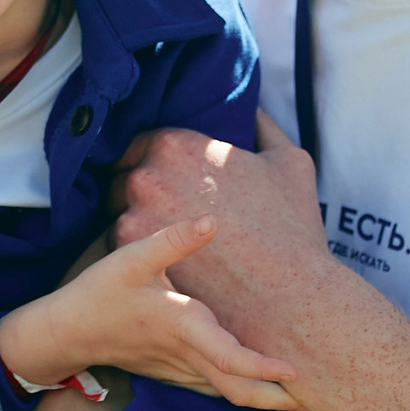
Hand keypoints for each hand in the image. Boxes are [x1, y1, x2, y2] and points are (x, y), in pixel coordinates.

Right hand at [0, 219, 299, 409]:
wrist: (67, 333)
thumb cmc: (99, 294)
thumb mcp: (131, 258)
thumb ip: (173, 239)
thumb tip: (212, 220)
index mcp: (182, 327)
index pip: (230, 359)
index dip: (265, 368)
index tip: (297, 368)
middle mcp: (188, 355)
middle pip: (241, 392)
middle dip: (281, 399)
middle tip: (320, 397)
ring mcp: (182, 370)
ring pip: (232, 395)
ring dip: (267, 398)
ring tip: (306, 392)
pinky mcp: (176, 373)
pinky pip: (218, 389)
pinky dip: (245, 390)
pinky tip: (265, 383)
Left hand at [110, 114, 352, 355]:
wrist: (285, 298)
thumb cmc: (291, 228)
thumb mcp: (289, 162)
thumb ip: (265, 129)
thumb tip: (255, 112)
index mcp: (176, 146)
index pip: (141, 141)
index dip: (151, 157)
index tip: (166, 172)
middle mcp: (146, 176)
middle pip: (124, 175)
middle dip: (140, 187)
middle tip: (165, 204)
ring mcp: (133, 218)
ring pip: (119, 211)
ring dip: (137, 218)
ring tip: (163, 233)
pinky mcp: (132, 259)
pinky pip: (123, 245)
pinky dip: (138, 250)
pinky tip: (161, 259)